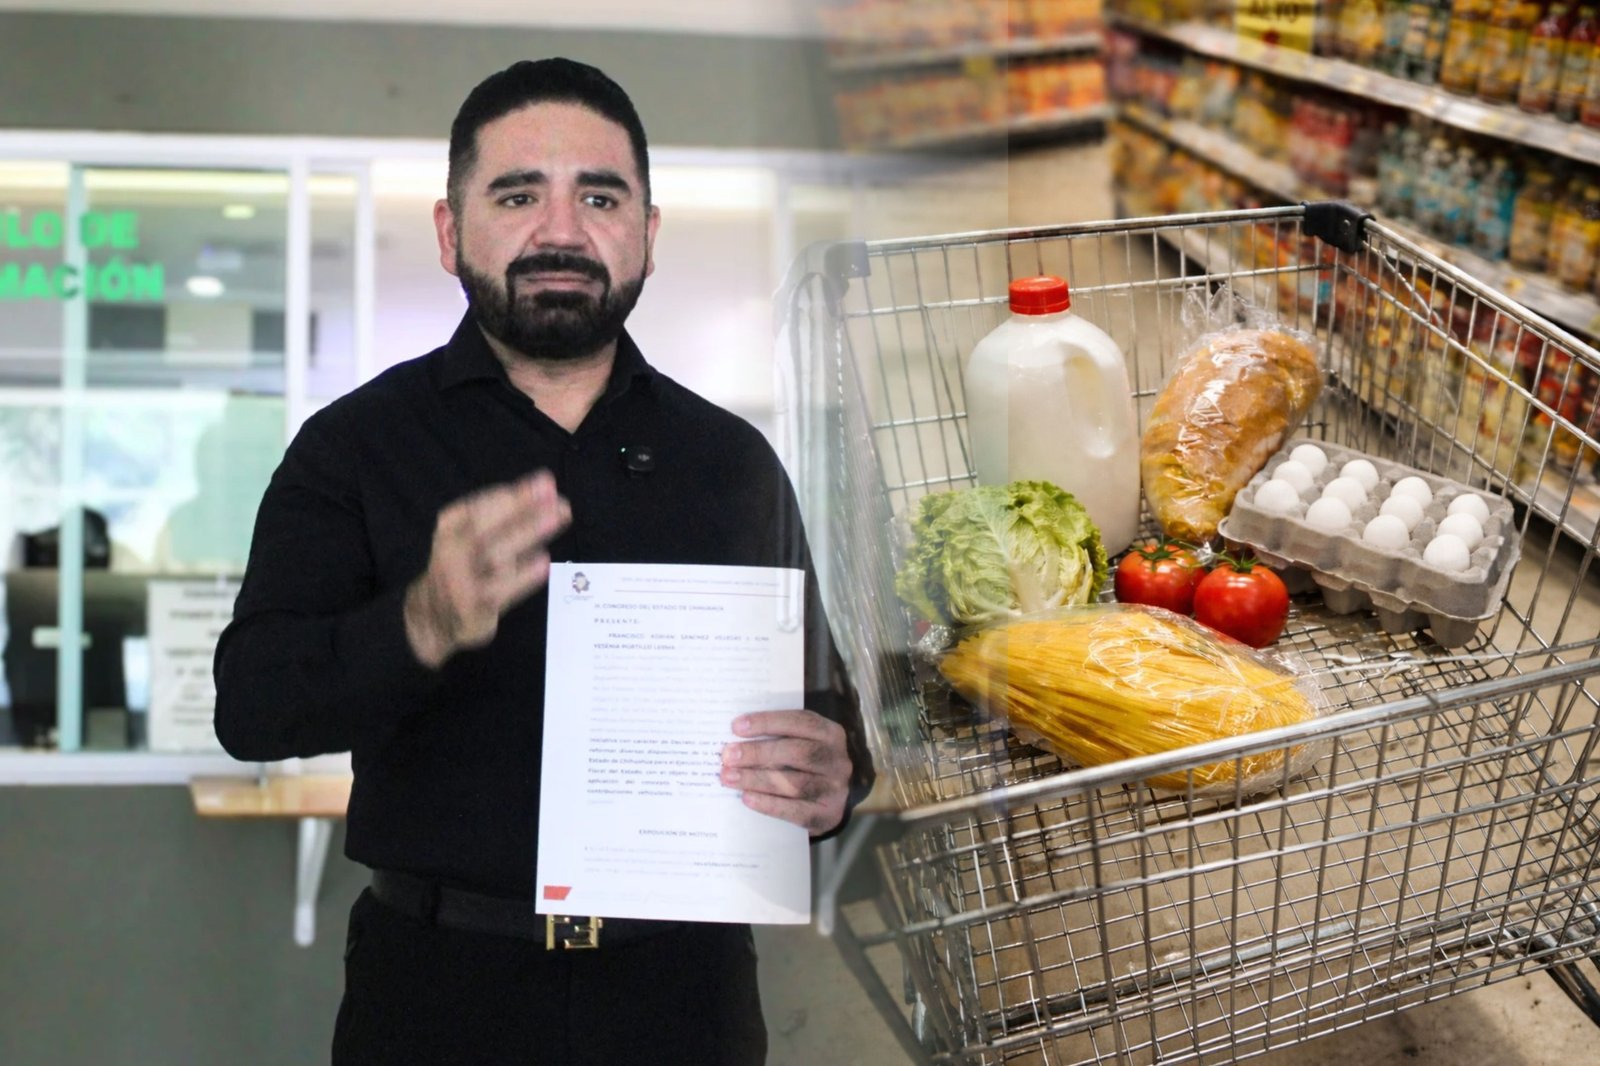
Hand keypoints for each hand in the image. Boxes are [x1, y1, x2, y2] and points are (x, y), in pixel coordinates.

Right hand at [405, 471, 570, 667]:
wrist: (434, 617)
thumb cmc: (467, 567)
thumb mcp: (475, 537)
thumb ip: (508, 517)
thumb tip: (551, 494)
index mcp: (451, 526)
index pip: (480, 505)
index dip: (514, 493)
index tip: (546, 482)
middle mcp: (451, 550)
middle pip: (485, 525)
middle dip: (519, 507)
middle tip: (553, 494)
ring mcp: (460, 581)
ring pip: (495, 555)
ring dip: (526, 534)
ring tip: (556, 519)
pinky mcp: (473, 608)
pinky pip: (500, 591)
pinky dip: (523, 577)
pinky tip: (544, 564)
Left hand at [720, 710, 850, 835]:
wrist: (830, 800)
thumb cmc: (805, 765)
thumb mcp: (800, 743)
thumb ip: (776, 737)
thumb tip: (736, 737)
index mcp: (830, 734)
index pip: (800, 722)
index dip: (768, 722)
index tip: (736, 726)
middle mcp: (837, 761)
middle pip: (797, 753)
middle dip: (758, 753)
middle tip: (728, 755)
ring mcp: (834, 790)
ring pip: (794, 784)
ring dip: (757, 779)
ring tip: (729, 777)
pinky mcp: (827, 816)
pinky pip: (795, 811)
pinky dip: (768, 804)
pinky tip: (747, 798)